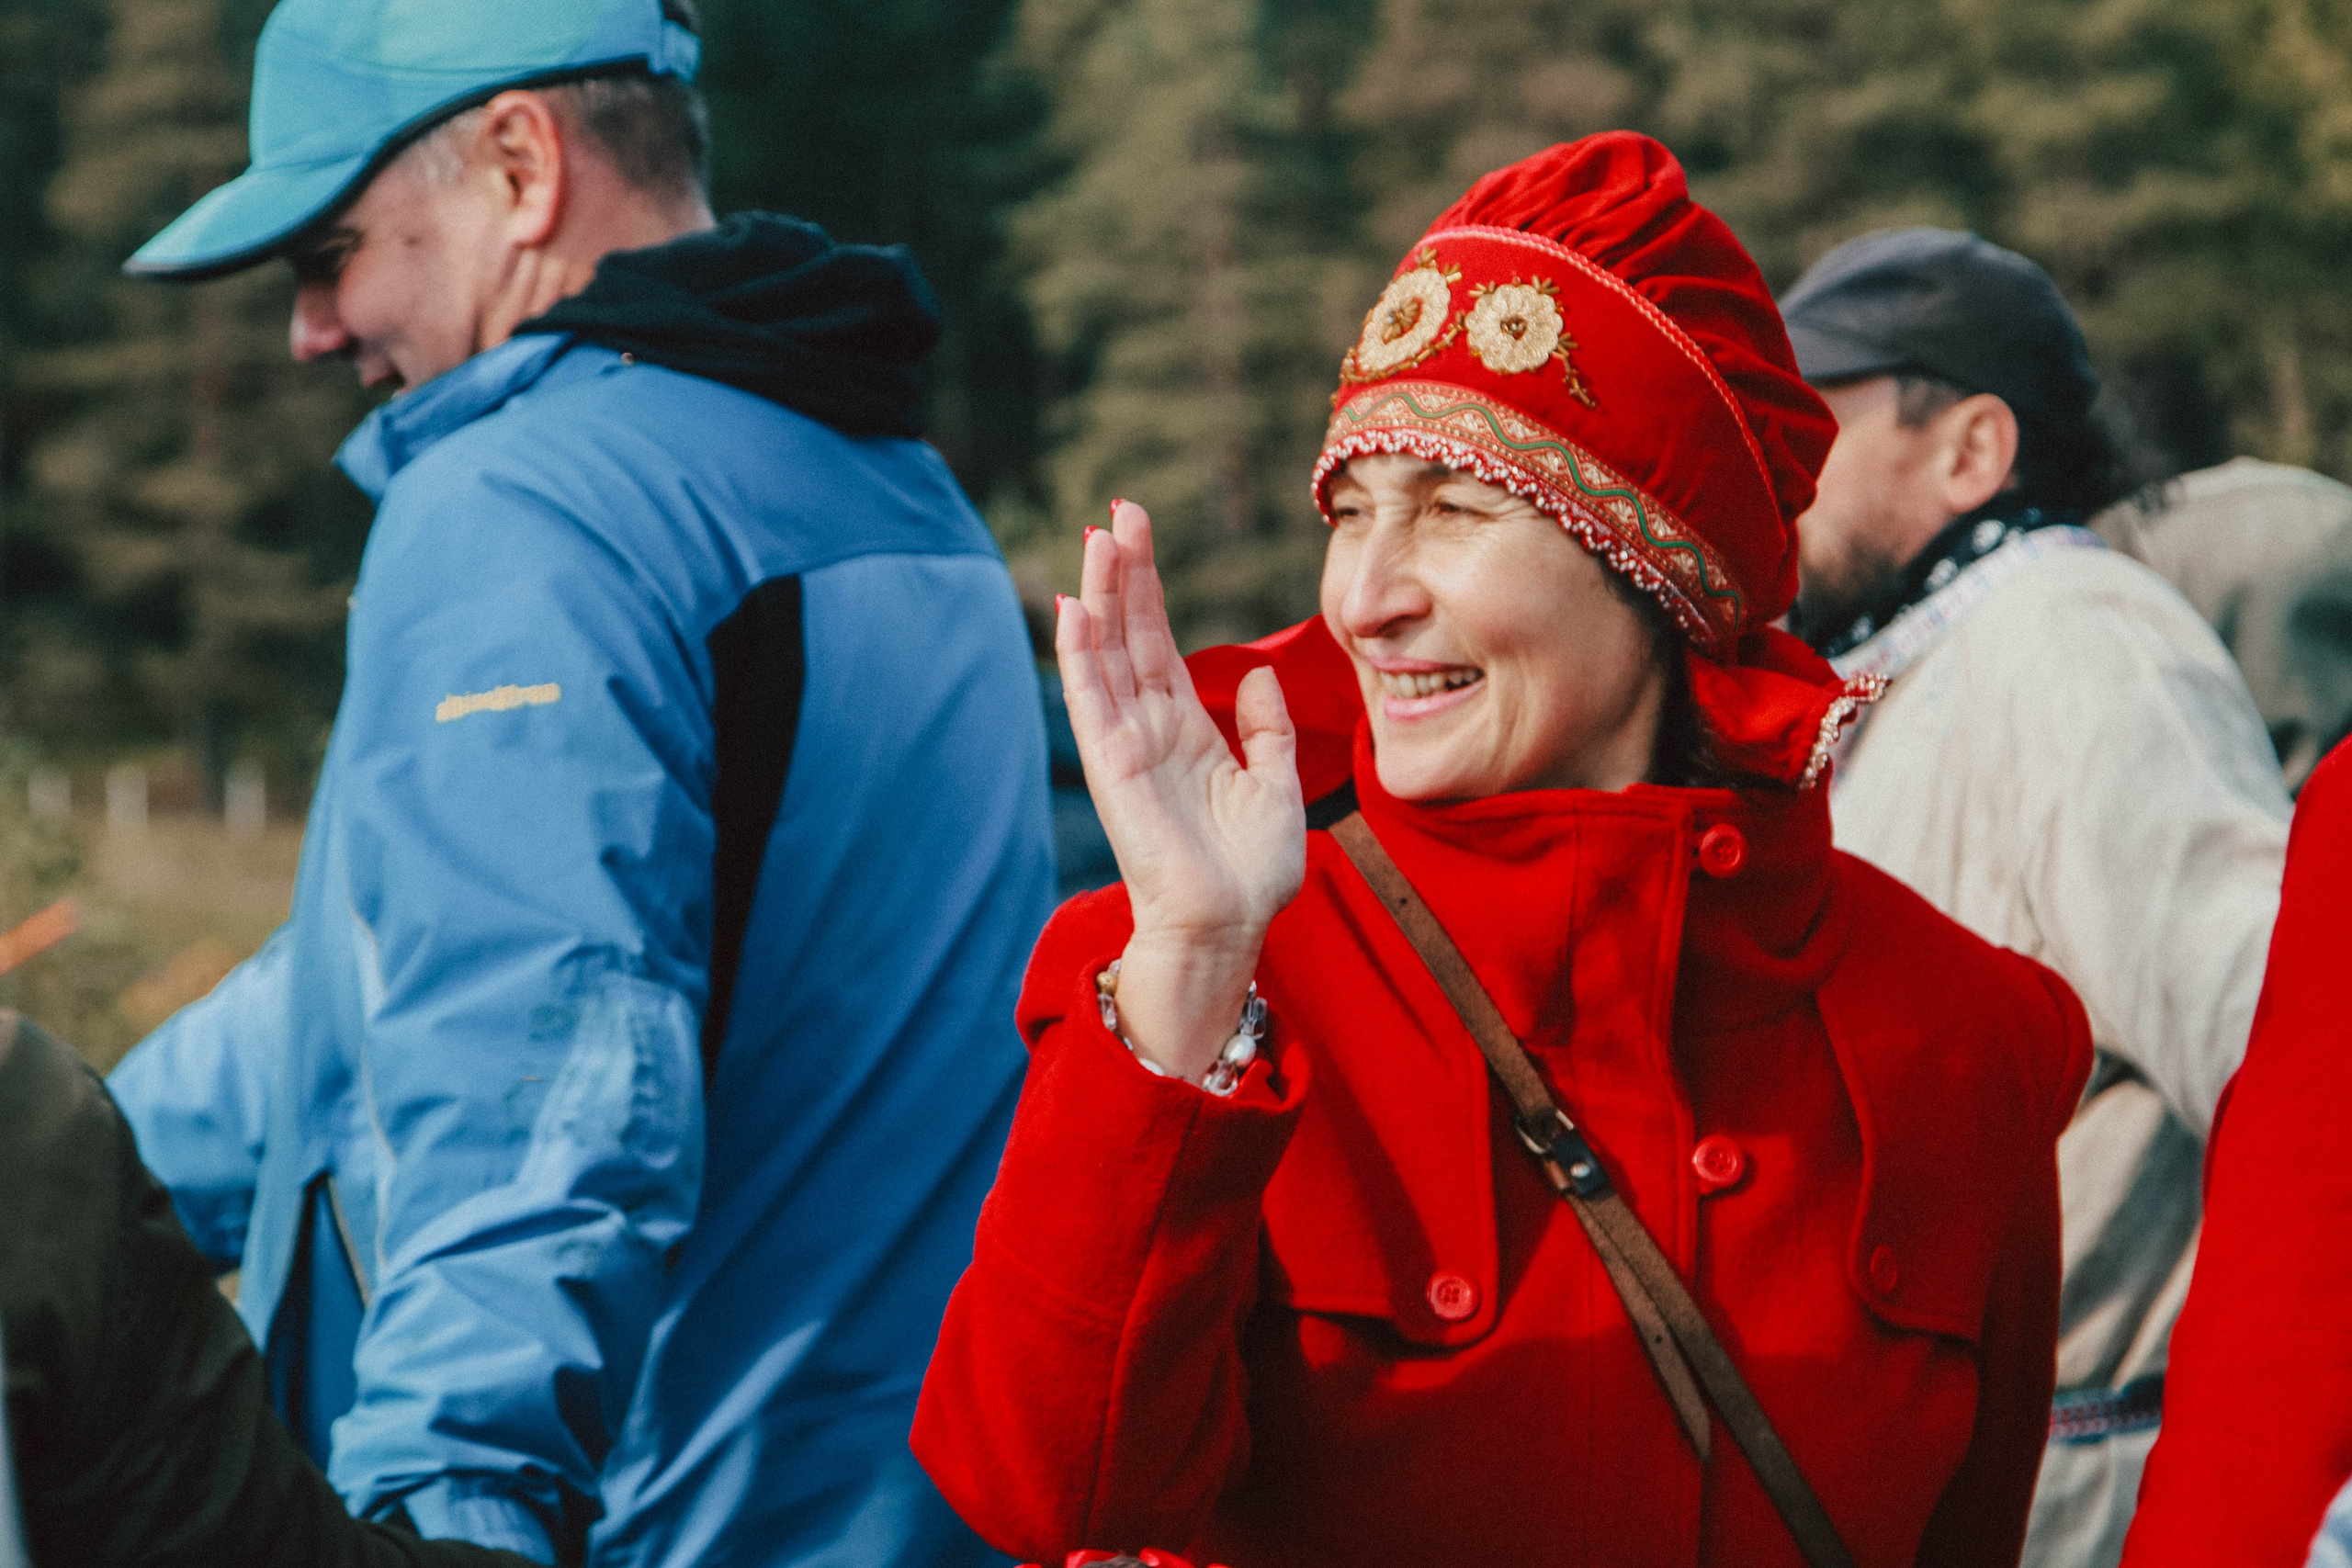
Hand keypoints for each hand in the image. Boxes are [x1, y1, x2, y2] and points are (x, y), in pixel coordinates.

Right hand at [1059, 501, 1306, 1078]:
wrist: (1230, 927)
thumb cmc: (1251, 872)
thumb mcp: (1277, 785)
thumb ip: (1268, 729)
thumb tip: (1261, 679)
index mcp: (1186, 729)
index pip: (1158, 641)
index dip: (1149, 586)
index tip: (1140, 530)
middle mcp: (1148, 729)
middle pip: (1129, 634)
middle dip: (1124, 573)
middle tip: (1119, 511)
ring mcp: (1127, 746)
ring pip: (1107, 656)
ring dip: (1100, 597)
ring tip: (1098, 539)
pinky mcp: (1115, 770)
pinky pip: (1092, 702)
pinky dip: (1081, 657)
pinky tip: (1075, 611)